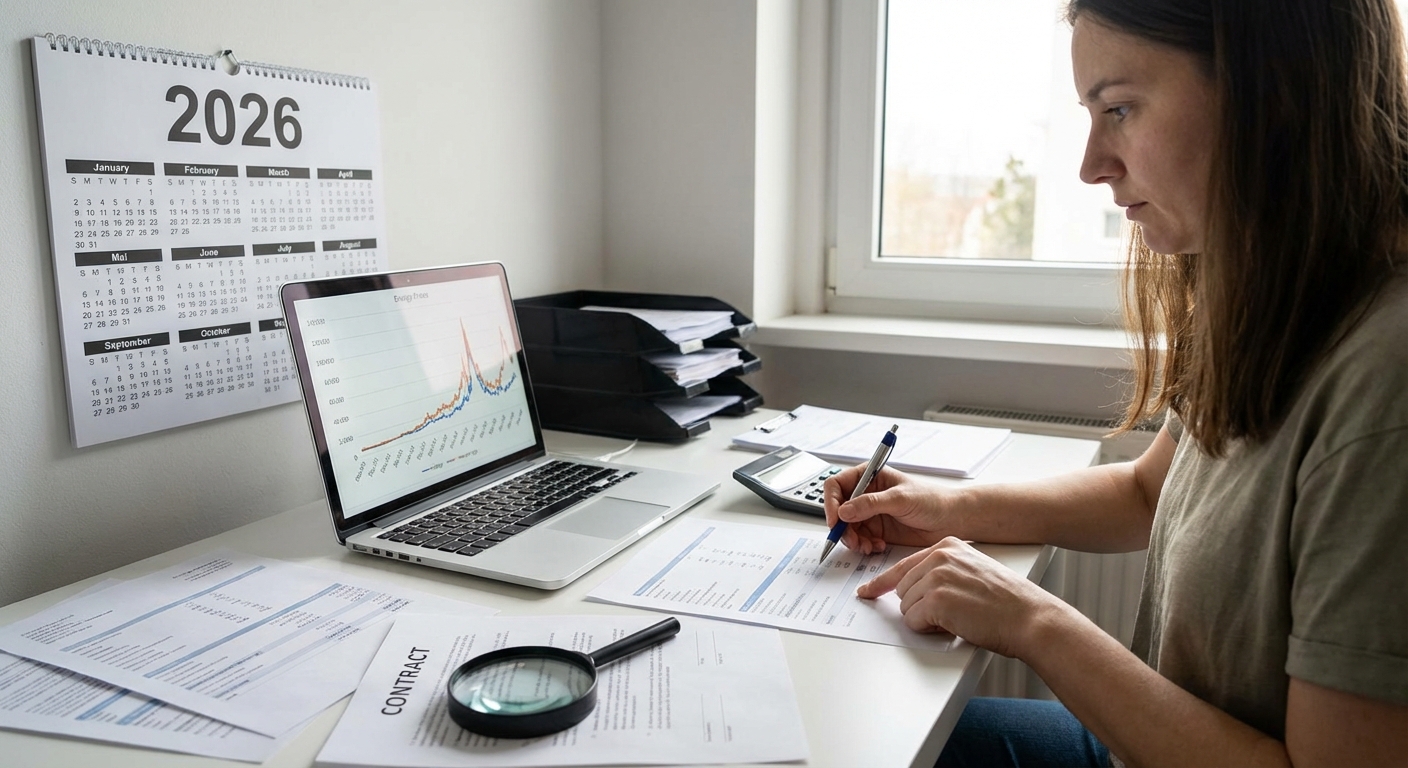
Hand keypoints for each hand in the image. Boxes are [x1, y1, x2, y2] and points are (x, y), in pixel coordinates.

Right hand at [822, 465, 958, 553]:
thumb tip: (844, 511)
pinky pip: (859, 539)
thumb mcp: (900, 498)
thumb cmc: (932, 500)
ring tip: (867, 546)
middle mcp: (866, 494)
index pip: (837, 486)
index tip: (835, 521)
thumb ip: (871, 504)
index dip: (830, 502)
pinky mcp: (877, 530)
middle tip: (853, 540)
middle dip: (842, 527)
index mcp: (869, 476)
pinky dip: (864, 545)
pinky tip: (878, 546)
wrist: (951, 520)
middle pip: (838, 510)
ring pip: (847, 528)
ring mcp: (870, 513)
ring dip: (853, 539)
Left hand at [856, 536, 1062, 658]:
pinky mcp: (935, 600)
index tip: (867, 591)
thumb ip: (943, 572)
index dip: (883, 582)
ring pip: (905, 607)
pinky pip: (913, 621)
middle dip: (920, 607)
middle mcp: (938, 556)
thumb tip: (915, 590)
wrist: (1029, 617)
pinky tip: (954, 625)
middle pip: (903, 589)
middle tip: (952, 613)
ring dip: (926, 619)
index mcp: (947, 546)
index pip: (903, 565)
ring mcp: (936, 576)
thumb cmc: (1007, 602)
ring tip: (958, 617)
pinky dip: (928, 629)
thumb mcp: (972, 572)